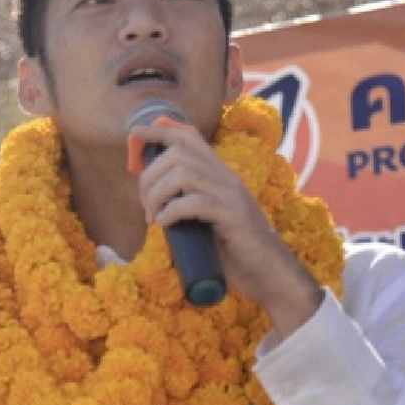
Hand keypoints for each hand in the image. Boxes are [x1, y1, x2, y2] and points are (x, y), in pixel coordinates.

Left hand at [130, 117, 322, 332]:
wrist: (269, 274)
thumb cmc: (235, 254)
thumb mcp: (206, 223)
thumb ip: (186, 210)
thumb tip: (153, 211)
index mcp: (220, 175)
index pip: (189, 137)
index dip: (160, 130)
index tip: (136, 135)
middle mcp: (226, 178)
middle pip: (178, 153)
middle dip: (150, 175)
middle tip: (145, 205)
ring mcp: (231, 195)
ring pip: (183, 173)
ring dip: (157, 193)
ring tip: (153, 217)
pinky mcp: (232, 216)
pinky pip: (194, 202)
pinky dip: (171, 211)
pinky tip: (163, 224)